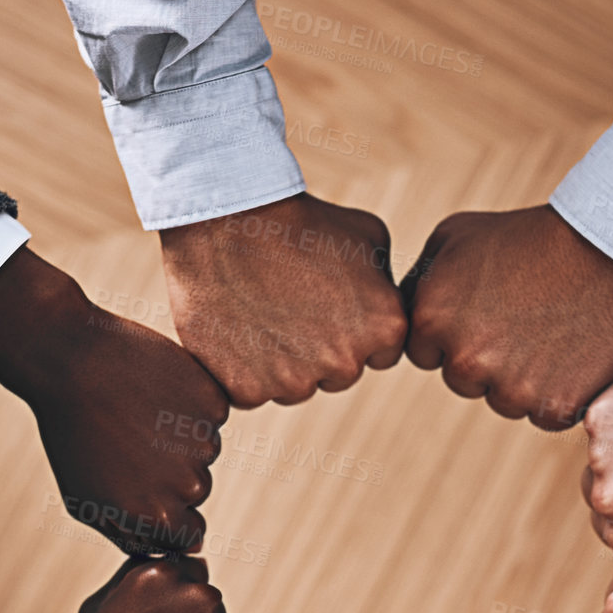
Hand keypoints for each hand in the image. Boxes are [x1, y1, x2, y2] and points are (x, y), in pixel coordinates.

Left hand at [0, 248, 227, 551]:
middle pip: (198, 491)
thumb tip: (174, 554)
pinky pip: (210, 413)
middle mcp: (190, 485)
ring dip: (179, 436)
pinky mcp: (213, 403)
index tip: (137, 483)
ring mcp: (205, 442)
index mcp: (159, 516)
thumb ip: (131, 536)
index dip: (164, 511)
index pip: (190, 534)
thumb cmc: (71, 435)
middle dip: (170, 473)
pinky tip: (151, 390)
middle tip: (128, 441)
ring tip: (135, 413)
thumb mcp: (84, 502)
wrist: (69, 360)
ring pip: (205, 450)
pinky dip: (188, 403)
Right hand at [160, 194, 406, 406]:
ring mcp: (295, 382)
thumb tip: (388, 302)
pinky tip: (235, 327)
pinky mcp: (248, 390)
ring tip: (259, 311)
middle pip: (339, 373)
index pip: (380, 352)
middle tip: (289, 302)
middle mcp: (345, 363)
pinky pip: (252, 391)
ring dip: (282, 361)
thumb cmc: (301, 221)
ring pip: (295, 386)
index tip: (327, 300)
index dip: (353, 327)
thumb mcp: (367, 236)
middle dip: (320, 348)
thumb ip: (386, 282)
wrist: (224, 221)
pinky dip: (242, 368)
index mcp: (385, 327)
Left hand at [401, 204, 612, 428]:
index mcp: (431, 321)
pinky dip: (558, 392)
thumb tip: (402, 314)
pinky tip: (571, 353)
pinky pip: (545, 415)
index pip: (427, 353)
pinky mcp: (555, 405)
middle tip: (523, 317)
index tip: (487, 307)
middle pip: (464, 381)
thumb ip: (418, 283)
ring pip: (505, 401)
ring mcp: (512, 388)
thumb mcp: (453, 238)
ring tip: (550, 330)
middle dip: (487, 357)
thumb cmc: (525, 235)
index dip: (456, 332)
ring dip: (523, 378)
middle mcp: (467, 361)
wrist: (604, 245)